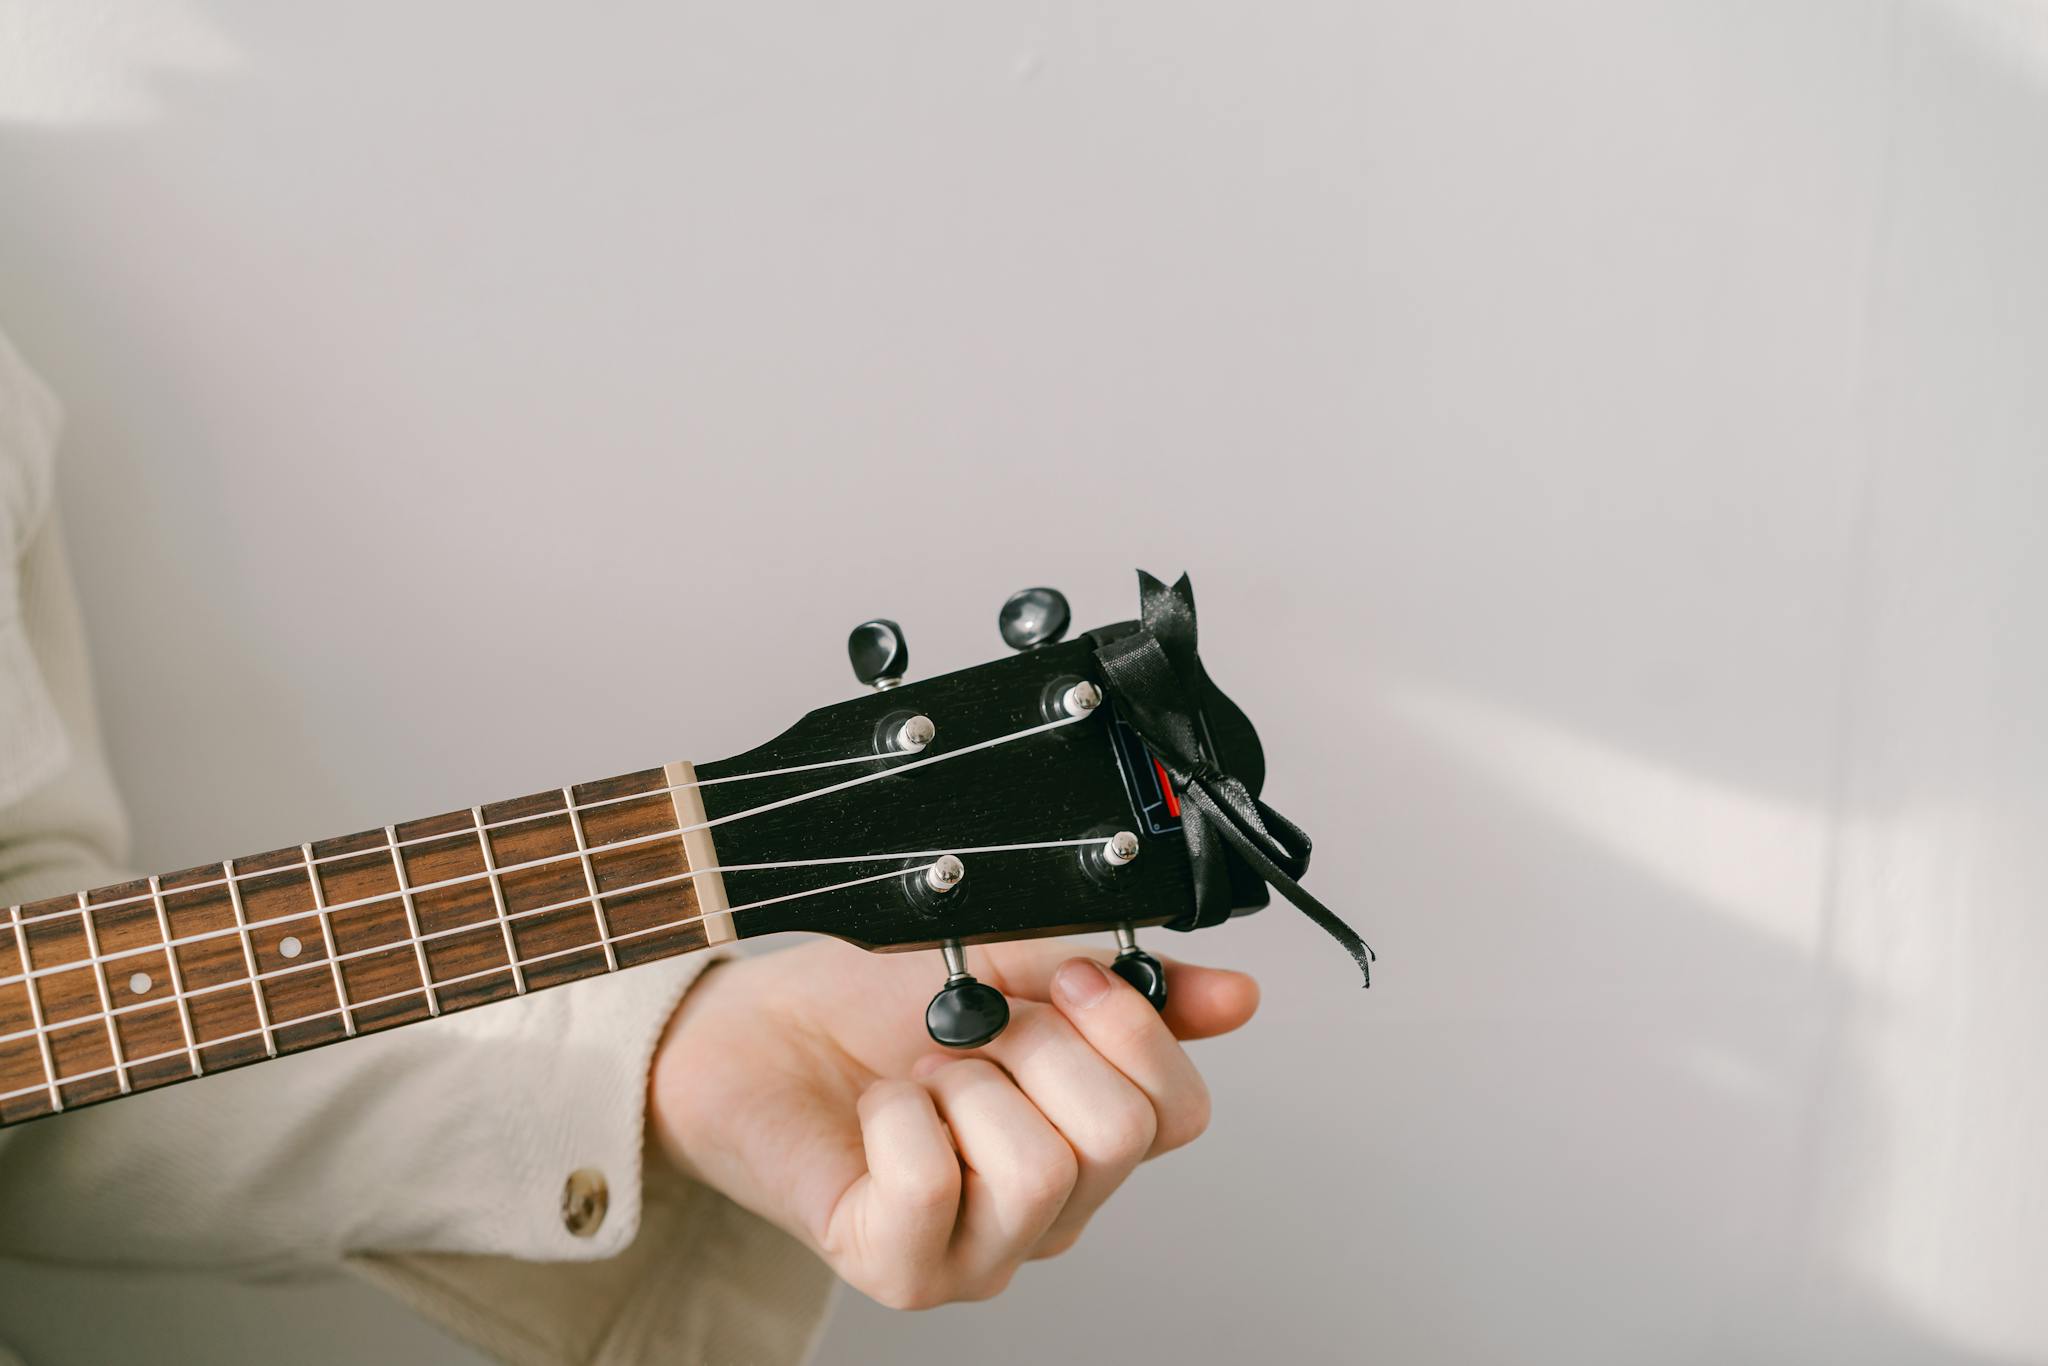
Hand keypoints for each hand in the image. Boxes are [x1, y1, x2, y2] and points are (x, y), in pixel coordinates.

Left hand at [647, 936, 1258, 1308]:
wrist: (752, 1030)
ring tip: (921, 1073)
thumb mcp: (1009, 966)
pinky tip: (881, 1108)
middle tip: (972, 1029)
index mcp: (1088, 1141)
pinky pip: (933, 1186)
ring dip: (964, 1084)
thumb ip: (1122, 984)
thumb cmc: (870, 1010)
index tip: (1067, 976)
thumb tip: (1237, 996)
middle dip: (1038, 1047)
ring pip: (1037, 1170)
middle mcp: (1048, 1212)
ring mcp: (978, 1254)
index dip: (1131, 1027)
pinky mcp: (898, 1269)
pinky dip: (901, 1117)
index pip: (1180, 1114)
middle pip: (1116, 1138)